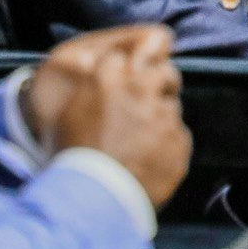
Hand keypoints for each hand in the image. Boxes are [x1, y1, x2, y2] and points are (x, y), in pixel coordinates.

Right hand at [22, 25, 190, 207]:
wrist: (91, 195)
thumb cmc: (73, 154)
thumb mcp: (69, 112)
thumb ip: (92, 87)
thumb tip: (101, 75)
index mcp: (109, 76)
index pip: (136, 53)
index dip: (139, 66)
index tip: (137, 78)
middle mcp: (140, 89)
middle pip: (165, 74)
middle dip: (162, 84)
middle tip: (150, 103)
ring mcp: (163, 115)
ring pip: (172, 108)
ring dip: (161, 120)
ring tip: (142, 144)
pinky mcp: (179, 140)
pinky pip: (178, 138)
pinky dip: (168, 147)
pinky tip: (150, 161)